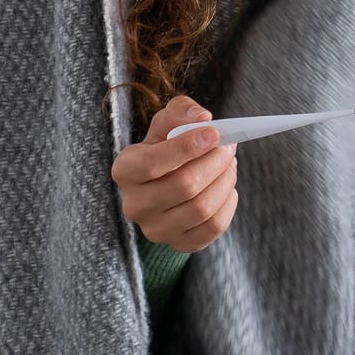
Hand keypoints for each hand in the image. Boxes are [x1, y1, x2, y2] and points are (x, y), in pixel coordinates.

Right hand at [110, 95, 238, 252]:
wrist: (162, 184)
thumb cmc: (164, 147)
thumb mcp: (166, 123)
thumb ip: (181, 111)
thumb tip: (202, 117)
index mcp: (124, 172)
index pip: (152, 164)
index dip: (187, 147)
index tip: (214, 133)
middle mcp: (134, 205)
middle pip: (184, 186)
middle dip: (214, 162)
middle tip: (228, 147)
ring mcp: (156, 229)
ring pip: (202, 208)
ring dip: (225, 181)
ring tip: (229, 164)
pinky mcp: (179, 244)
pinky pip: (213, 227)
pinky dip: (228, 204)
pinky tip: (226, 187)